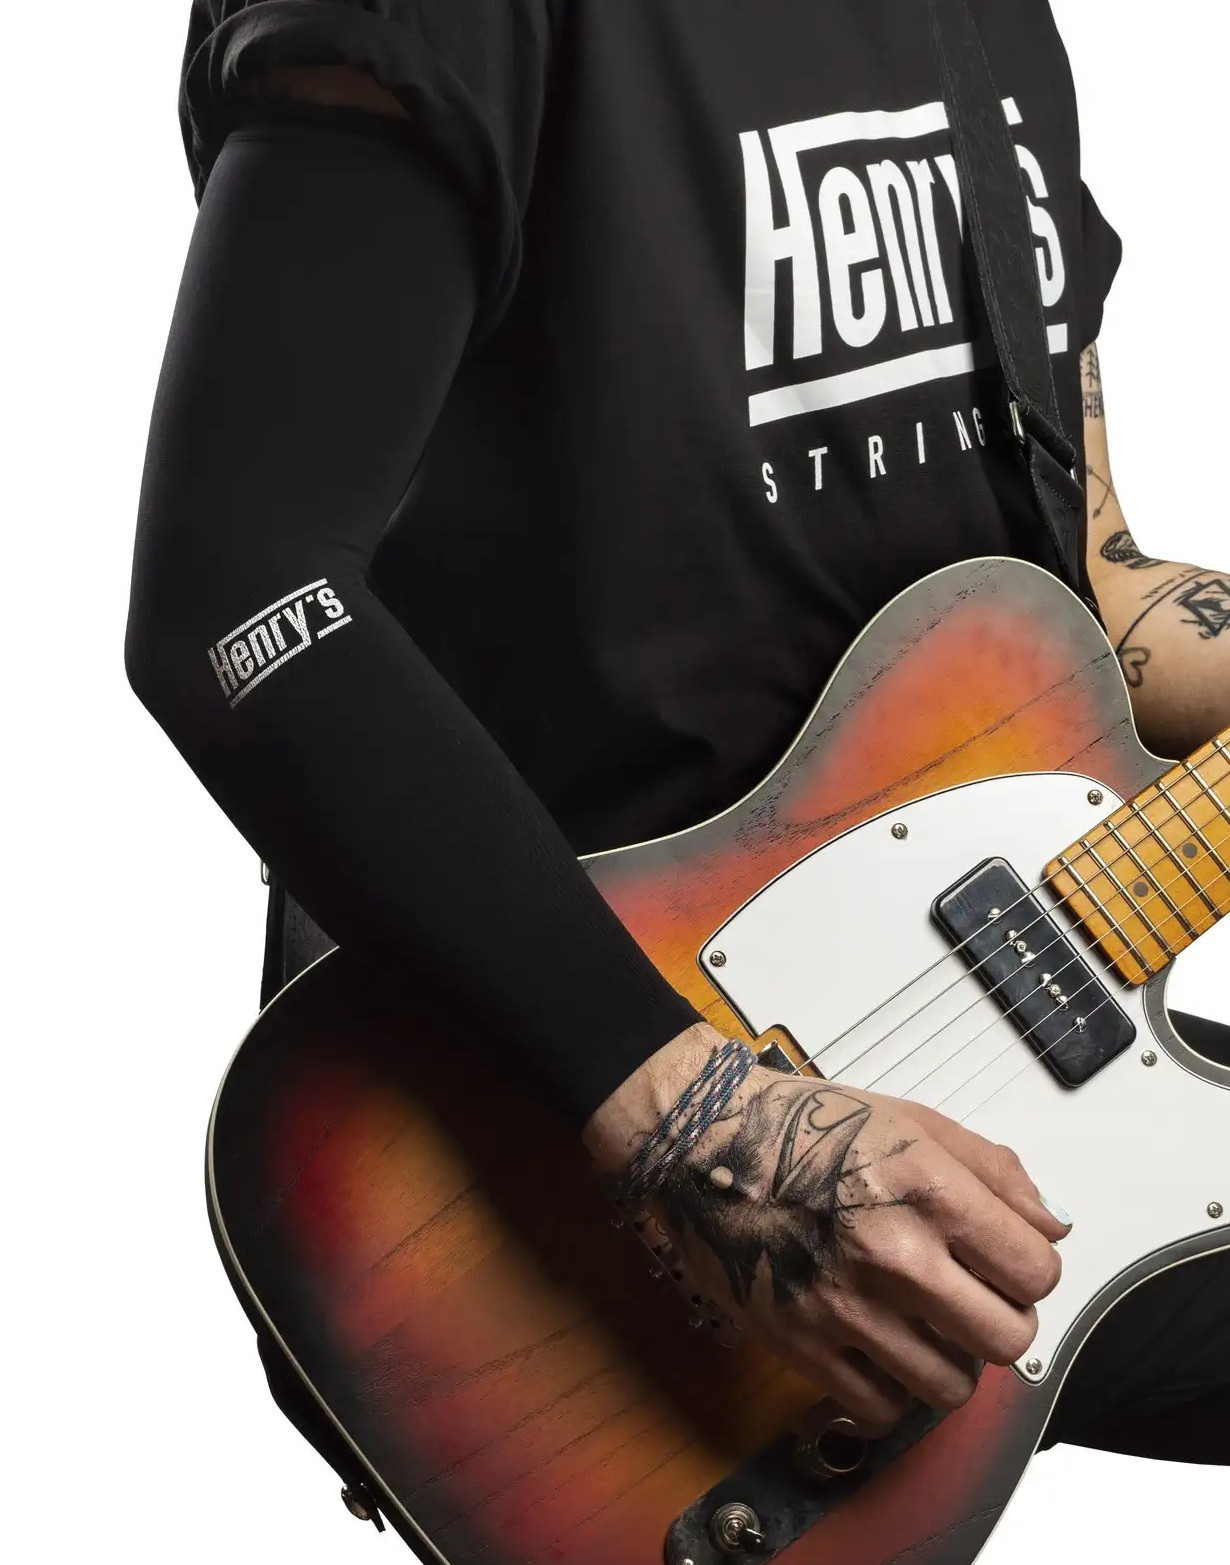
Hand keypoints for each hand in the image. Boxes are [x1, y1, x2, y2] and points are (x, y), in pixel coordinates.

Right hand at [583, 1025, 1070, 1431]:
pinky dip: (890, 1388)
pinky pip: (881, 1408)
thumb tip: (1050, 1227)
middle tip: (969, 1299)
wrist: (707, 1142)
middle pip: (1005, 1339)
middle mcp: (896, 1253)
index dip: (1029, 1270)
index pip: (1036, 1272)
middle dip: (998, 1321)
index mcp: (931, 1191)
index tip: (1006, 1265)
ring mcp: (847, 1305)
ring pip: (949, 1386)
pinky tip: (879, 1348)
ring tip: (923, 1326)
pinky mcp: (802, 1342)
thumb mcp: (912, 1120)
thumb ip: (994, 1171)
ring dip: (948, 1360)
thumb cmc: (804, 1125)